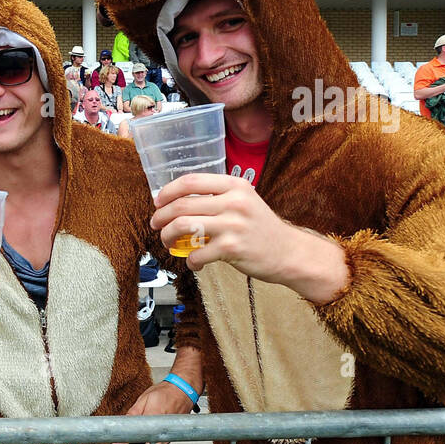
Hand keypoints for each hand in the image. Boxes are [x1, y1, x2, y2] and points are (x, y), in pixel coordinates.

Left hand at [112, 382, 192, 443]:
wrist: (183, 390)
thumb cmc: (166, 393)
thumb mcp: (143, 400)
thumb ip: (132, 415)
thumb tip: (120, 426)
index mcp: (156, 420)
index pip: (140, 440)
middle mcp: (164, 432)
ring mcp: (168, 436)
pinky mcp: (169, 436)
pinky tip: (140, 443)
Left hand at [151, 173, 349, 303]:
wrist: (289, 252)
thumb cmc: (260, 227)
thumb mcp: (244, 201)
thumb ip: (217, 196)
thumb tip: (178, 200)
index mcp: (234, 185)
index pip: (191, 181)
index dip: (168, 191)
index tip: (158, 202)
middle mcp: (234, 202)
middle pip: (182, 205)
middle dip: (161, 217)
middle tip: (156, 225)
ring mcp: (233, 225)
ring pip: (183, 226)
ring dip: (167, 237)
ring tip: (168, 242)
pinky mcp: (232, 248)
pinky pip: (196, 254)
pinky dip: (190, 261)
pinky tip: (194, 262)